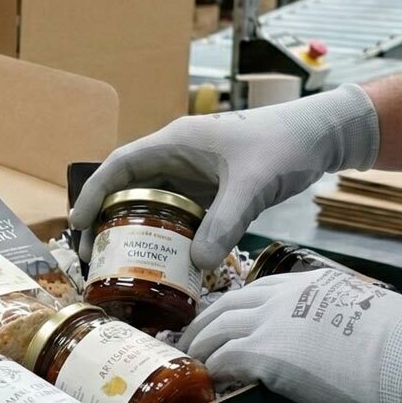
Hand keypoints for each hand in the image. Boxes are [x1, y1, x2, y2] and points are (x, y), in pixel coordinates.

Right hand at [70, 84, 379, 269]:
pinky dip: (167, 237)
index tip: (78, 223)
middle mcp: (177, 157)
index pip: (121, 166)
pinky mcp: (210, 191)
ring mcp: (193, 175)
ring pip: (151, 204)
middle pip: (128, 188)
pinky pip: (178, 216)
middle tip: (92, 254)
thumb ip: (225, 223)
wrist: (322, 137)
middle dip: (107, 219)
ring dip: (134, 231)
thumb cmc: (285, 145)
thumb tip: (197, 265)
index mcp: (176, 143)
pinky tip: (165, 263)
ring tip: (119, 264)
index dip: (95, 193)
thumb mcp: (253, 185)